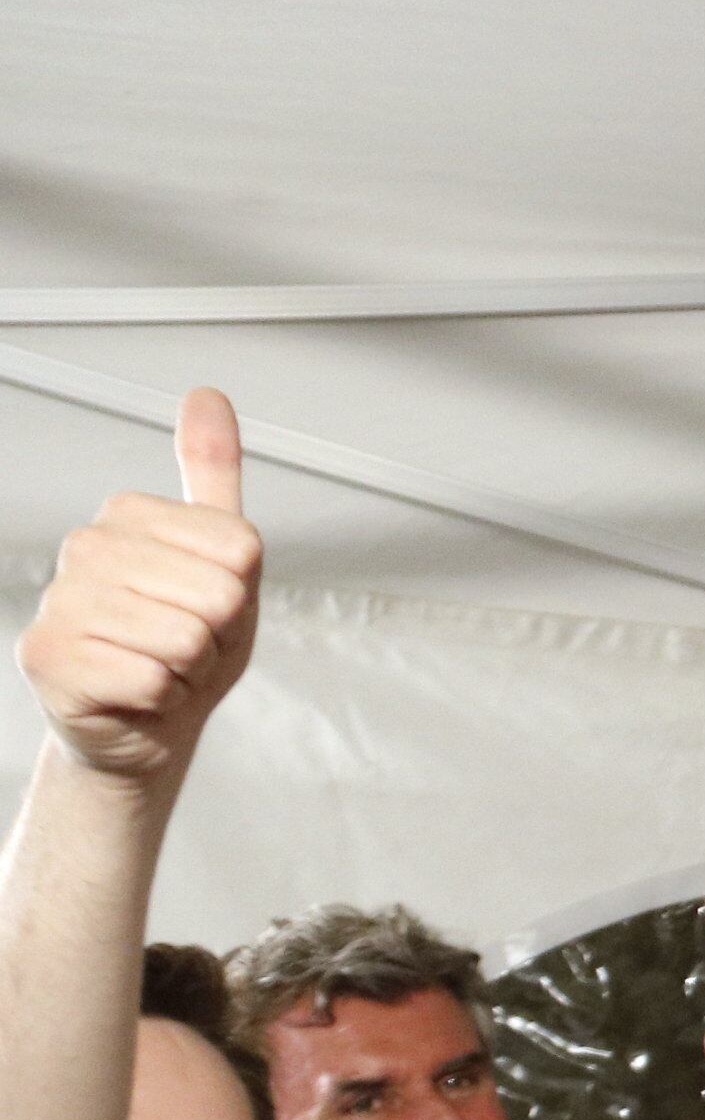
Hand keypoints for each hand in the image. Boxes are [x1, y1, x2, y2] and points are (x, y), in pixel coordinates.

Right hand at [19, 389, 259, 789]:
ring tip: (161, 667)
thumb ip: (214, 475)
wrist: (147, 724)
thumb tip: (207, 395)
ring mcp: (60, 600)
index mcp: (128, 515)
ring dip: (190, 670)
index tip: (206, 608)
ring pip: (187, 638)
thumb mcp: (222, 557)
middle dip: (217, 636)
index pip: (240, 549)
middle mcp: (84, 547)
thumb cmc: (186, 644)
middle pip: (218, 594)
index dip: (240, 594)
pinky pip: (152, 680)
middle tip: (185, 646)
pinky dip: (162, 700)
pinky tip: (136, 694)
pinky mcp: (48, 657)